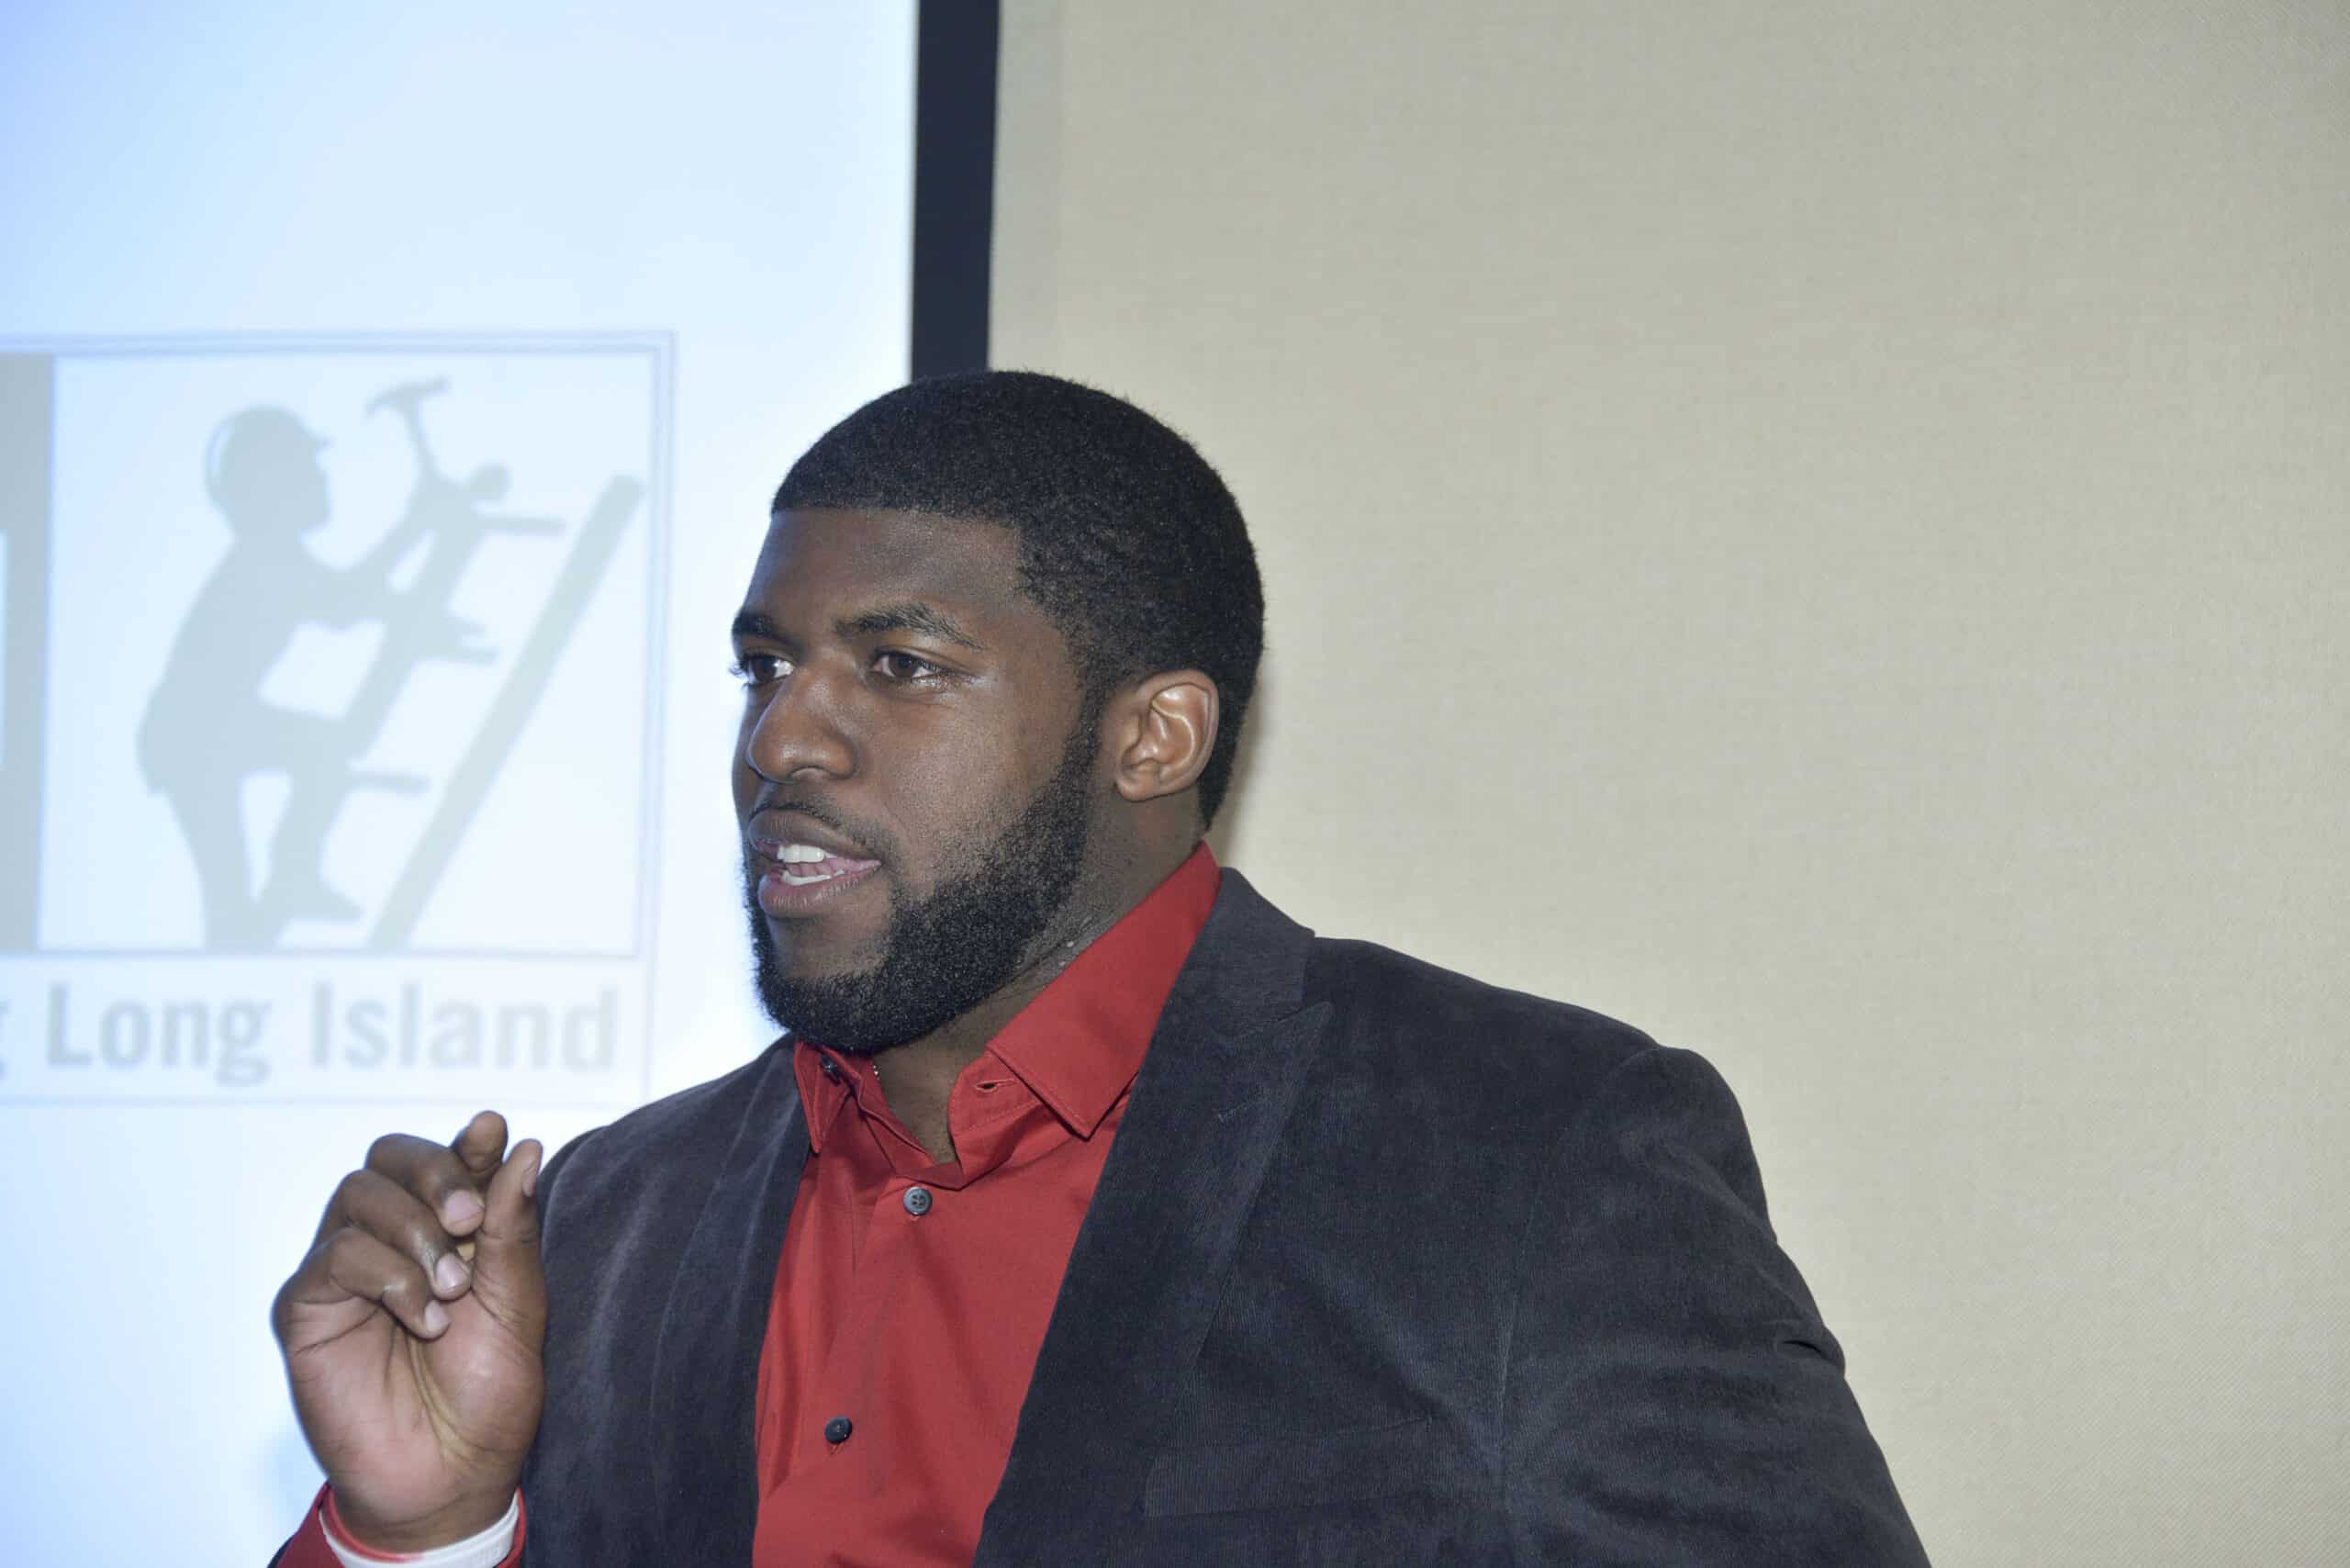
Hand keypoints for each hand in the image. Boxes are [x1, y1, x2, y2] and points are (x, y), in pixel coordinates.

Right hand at [272, 1111, 545, 1549]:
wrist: (453, 1474)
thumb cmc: (489, 1393)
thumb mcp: (519, 1304)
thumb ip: (511, 1227)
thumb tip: (518, 1145)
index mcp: (450, 1230)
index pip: (450, 1159)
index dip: (468, 1141)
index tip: (491, 1133)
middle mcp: (393, 1240)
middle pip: (389, 1155)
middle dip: (435, 1172)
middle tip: (470, 1219)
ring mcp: (345, 1271)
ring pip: (359, 1194)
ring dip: (415, 1231)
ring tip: (452, 1290)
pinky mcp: (306, 1309)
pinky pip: (333, 1256)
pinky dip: (386, 1275)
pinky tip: (423, 1318)